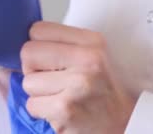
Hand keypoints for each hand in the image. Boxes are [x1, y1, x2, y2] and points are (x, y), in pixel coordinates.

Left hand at [20, 22, 135, 133]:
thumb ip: (64, 44)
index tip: (49, 58)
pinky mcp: (65, 109)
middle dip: (32, 69)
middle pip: (28, 53)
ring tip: (60, 96)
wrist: (125, 122)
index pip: (38, 30)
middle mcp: (87, 59)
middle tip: (50, 79)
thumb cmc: (103, 89)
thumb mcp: (94, 54)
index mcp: (92, 41)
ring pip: (27, 82)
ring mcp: (77, 85)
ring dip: (38, 93)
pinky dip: (41, 111)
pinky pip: (32, 105)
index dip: (38, 46)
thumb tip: (27, 41)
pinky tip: (60, 110)